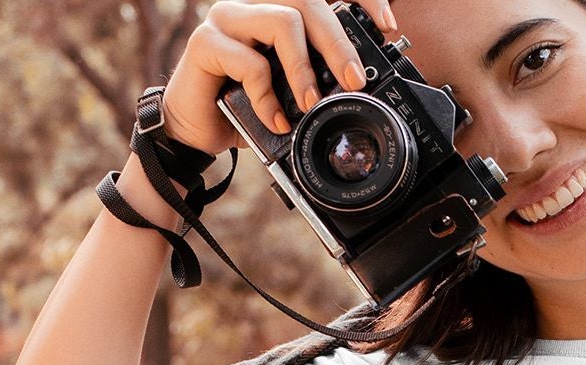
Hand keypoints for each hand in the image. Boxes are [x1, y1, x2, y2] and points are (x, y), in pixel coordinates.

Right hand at [159, 0, 401, 154]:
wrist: (197, 131)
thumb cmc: (245, 108)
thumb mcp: (290, 95)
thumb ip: (317, 81)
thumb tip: (357, 85)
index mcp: (279, 11)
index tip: (388, 26)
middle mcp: (255, 5)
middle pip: (308, 3)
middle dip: (339, 43)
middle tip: (355, 80)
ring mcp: (229, 17)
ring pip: (283, 21)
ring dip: (303, 68)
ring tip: (310, 103)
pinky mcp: (206, 41)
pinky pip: (250, 62)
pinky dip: (268, 97)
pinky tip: (275, 121)